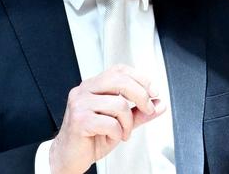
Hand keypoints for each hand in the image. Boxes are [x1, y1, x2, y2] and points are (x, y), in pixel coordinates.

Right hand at [49, 64, 165, 173]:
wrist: (68, 158)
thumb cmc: (91, 138)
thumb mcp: (121, 122)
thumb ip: (140, 112)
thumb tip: (160, 104)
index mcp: (93, 85)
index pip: (120, 70)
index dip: (141, 78)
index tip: (154, 92)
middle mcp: (84, 90)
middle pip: (121, 81)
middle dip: (141, 96)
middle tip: (148, 109)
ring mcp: (79, 104)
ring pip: (118, 103)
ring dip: (128, 122)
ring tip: (124, 132)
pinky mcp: (79, 120)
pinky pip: (110, 122)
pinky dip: (118, 132)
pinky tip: (114, 137)